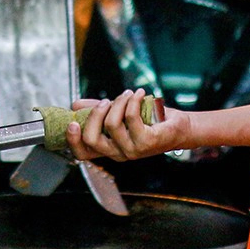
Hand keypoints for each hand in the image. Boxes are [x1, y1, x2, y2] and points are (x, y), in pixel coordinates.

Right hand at [64, 88, 185, 161]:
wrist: (178, 127)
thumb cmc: (148, 121)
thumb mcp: (119, 114)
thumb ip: (96, 110)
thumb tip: (74, 105)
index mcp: (108, 149)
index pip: (83, 153)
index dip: (72, 140)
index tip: (72, 122)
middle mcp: (118, 154)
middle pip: (91, 139)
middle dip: (95, 114)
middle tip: (107, 101)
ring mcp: (132, 150)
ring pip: (111, 124)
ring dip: (119, 102)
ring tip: (129, 94)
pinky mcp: (146, 142)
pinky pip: (131, 117)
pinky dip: (133, 101)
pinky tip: (140, 94)